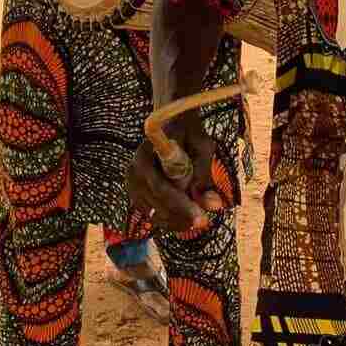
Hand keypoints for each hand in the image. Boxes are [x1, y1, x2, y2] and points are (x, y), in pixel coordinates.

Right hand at [126, 119, 224, 234]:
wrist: (170, 122)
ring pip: (154, 214)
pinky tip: (186, 219)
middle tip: (205, 222)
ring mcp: (132, 184)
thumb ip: (204, 175)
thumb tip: (213, 205)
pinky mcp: (136, 193)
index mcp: (145, 155)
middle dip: (182, 217)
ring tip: (200, 220)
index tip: (202, 218)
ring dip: (177, 221)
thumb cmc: (188, 132)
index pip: (161, 187)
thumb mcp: (201, 146)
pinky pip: (152, 214)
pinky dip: (169, 219)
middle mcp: (133, 171)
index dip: (181, 205)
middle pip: (156, 204)